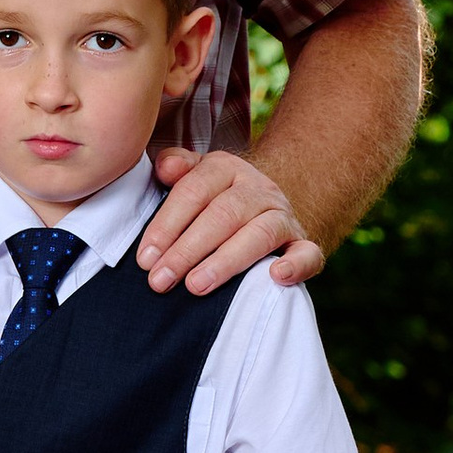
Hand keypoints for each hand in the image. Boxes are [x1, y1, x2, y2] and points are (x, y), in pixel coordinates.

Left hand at [140, 142, 322, 294]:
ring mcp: (282, 214)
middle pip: (223, 215)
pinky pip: (307, 252)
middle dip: (188, 250)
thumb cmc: (211, 200)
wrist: (259, 207)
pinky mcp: (302, 242)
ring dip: (226, 262)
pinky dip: (296, 264)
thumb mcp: (190, 178)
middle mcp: (257, 187)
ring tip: (196, 286)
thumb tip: (166, 166)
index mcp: (224, 168)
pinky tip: (277, 276)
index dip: (167, 225)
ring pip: (259, 234)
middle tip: (160, 280)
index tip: (145, 258)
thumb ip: (175, 168)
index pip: (194, 192)